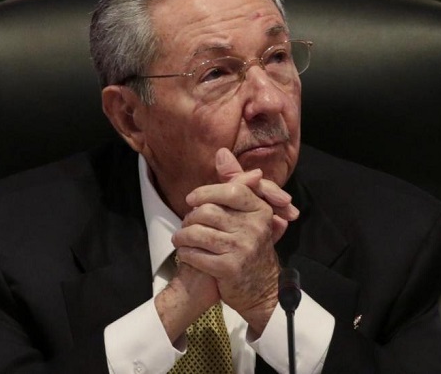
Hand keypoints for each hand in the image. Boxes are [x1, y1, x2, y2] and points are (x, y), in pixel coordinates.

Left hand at [173, 148, 297, 332]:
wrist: (260, 288)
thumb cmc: (248, 245)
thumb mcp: (247, 213)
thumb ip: (234, 182)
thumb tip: (222, 152)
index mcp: (260, 210)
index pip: (230, 190)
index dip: (206, 192)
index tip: (191, 200)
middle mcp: (255, 227)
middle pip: (208, 211)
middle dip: (190, 218)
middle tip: (187, 224)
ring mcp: (243, 248)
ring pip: (197, 233)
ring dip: (182, 236)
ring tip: (180, 239)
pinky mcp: (229, 268)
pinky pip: (195, 254)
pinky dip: (185, 254)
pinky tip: (186, 254)